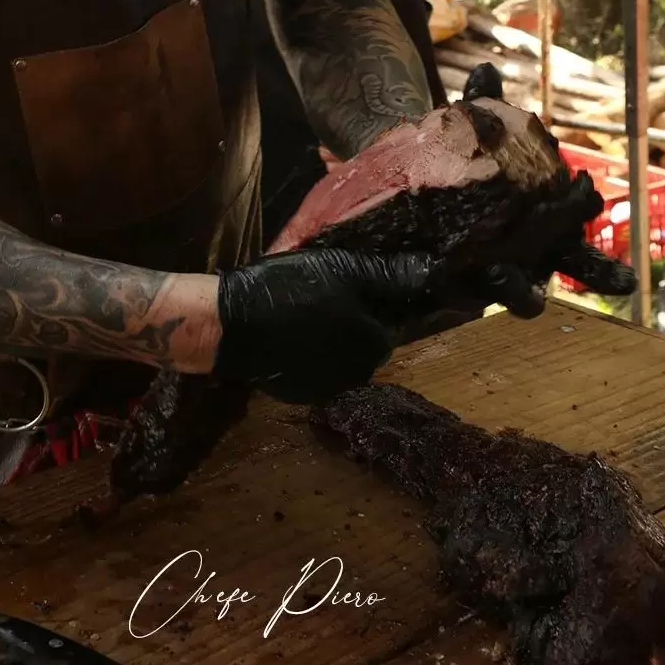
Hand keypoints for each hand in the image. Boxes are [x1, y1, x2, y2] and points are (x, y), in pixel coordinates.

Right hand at [213, 249, 541, 403]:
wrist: (228, 325)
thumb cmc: (288, 289)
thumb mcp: (341, 270)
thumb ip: (389, 276)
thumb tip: (436, 272)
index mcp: (374, 340)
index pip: (396, 319)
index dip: (383, 298)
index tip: (366, 285)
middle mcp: (360, 371)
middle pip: (372, 339)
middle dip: (359, 318)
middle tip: (328, 292)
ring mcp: (329, 388)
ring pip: (347, 354)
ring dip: (336, 335)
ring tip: (305, 309)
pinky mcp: (303, 394)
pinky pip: (321, 368)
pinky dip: (312, 352)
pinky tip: (291, 331)